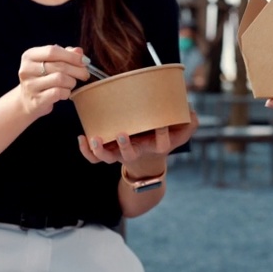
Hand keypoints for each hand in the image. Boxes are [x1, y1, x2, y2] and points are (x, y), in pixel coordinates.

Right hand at [16, 44, 88, 118]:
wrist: (27, 101)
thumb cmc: (42, 78)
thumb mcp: (50, 62)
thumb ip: (65, 54)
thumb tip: (79, 51)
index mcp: (29, 56)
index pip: (52, 51)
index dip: (71, 56)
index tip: (84, 61)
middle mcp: (27, 69)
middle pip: (59, 66)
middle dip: (77, 70)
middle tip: (85, 74)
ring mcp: (30, 86)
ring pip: (60, 79)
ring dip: (71, 82)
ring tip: (71, 83)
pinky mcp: (37, 100)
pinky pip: (58, 93)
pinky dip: (66, 92)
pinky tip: (65, 92)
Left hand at [78, 111, 200, 169]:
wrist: (148, 162)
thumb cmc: (162, 140)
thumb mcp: (179, 133)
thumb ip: (189, 122)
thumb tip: (190, 109)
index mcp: (155, 147)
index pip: (161, 144)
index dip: (162, 135)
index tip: (161, 123)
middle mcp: (137, 152)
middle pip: (129, 154)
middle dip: (125, 146)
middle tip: (122, 134)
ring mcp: (121, 155)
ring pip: (108, 158)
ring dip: (100, 150)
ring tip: (95, 138)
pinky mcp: (109, 154)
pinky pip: (94, 158)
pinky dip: (86, 151)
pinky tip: (82, 137)